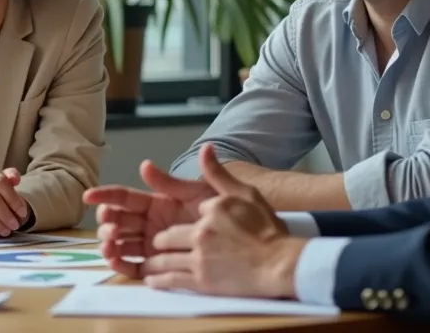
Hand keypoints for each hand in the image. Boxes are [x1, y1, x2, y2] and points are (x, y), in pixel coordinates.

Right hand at [83, 158, 216, 277]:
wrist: (240, 236)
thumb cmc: (219, 211)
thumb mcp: (196, 193)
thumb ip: (170, 182)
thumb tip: (144, 164)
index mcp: (153, 203)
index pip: (123, 197)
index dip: (105, 195)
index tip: (88, 196)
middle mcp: (147, 223)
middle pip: (116, 221)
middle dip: (107, 223)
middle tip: (110, 227)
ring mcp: (149, 244)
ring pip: (120, 244)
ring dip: (109, 244)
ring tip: (109, 246)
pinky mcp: (155, 264)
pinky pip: (132, 266)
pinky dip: (121, 264)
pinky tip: (115, 260)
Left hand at [141, 143, 301, 297]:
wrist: (281, 265)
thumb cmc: (268, 231)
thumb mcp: (247, 194)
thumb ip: (220, 174)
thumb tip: (205, 148)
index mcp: (211, 209)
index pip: (189, 213)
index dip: (191, 219)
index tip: (191, 226)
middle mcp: (201, 232)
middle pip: (166, 237)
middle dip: (160, 241)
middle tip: (157, 245)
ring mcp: (200, 258)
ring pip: (164, 259)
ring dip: (153, 262)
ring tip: (148, 265)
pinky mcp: (202, 281)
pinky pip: (171, 280)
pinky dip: (158, 280)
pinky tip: (151, 280)